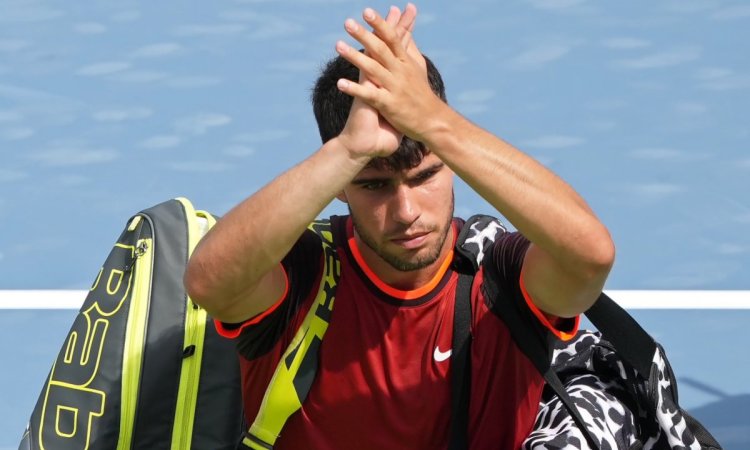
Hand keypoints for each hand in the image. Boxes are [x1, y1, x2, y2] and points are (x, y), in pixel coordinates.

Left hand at [335, 4, 442, 143]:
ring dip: (354, 57)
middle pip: (380, 49)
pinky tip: (340, 83)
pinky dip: (354, 89)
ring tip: (338, 45)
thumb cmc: (421, 93)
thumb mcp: (417, 67)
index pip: (392, 38)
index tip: (366, 11)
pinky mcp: (389, 105)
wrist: (431, 121)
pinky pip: (369, 95)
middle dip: (364, 35)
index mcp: (405, 62)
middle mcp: (400, 72)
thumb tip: (405, 27)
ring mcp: (394, 88)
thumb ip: (408, 47)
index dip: (379, 24)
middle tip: (347, 22)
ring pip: (373, 69)